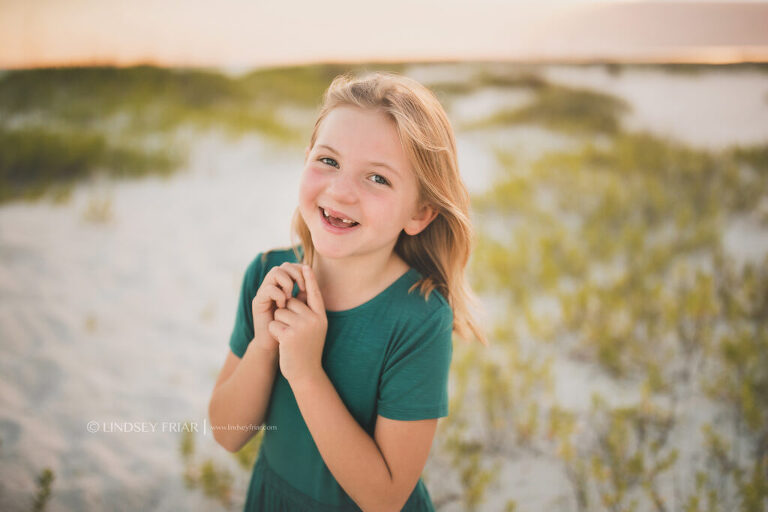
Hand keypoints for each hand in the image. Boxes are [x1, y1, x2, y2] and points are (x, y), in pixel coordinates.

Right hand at [252, 262, 307, 354]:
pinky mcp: (258, 301)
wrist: (276, 345)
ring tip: (291, 297)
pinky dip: (279, 295)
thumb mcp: (301, 309)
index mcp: (283, 285)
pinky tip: (282, 306)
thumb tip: (312, 277)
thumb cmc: (291, 328)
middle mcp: (273, 285)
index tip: (308, 284)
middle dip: (296, 274)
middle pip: (284, 265)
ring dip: (287, 283)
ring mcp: (264, 292)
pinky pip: (269, 289)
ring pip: (275, 272)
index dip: (301, 270)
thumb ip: (305, 294)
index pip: (292, 266)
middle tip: (302, 288)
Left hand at [268, 265, 327, 385]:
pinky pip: (274, 323)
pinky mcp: (289, 335)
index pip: (314, 293)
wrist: (306, 373)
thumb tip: (300, 291)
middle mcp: (314, 319)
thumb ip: (309, 311)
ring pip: (280, 311)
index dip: (310, 279)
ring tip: (288, 338)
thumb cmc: (307, 349)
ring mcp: (302, 327)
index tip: (305, 266)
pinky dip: (274, 332)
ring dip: (279, 323)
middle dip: (285, 313)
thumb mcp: (314, 329)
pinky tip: (282, 343)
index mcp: (321, 316)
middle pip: (290, 301)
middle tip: (292, 332)